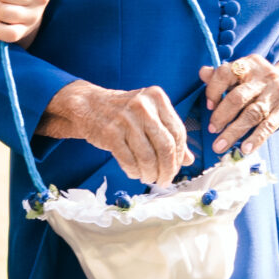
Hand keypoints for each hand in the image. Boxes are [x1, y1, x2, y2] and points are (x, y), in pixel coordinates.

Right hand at [37, 79, 190, 185]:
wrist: (89, 105)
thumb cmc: (124, 113)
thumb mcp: (150, 116)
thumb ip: (170, 135)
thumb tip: (190, 160)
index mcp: (157, 98)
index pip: (178, 132)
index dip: (180, 155)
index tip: (176, 168)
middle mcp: (143, 106)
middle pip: (165, 146)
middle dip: (168, 169)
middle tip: (165, 180)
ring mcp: (125, 119)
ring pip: (147, 157)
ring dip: (150, 173)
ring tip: (149, 178)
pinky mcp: (110, 133)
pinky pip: (128, 160)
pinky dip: (134, 171)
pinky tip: (135, 173)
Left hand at [199, 53, 278, 154]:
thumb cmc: (261, 81)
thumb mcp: (244, 73)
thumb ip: (222, 75)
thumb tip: (202, 73)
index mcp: (249, 65)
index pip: (226, 73)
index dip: (214, 90)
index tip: (209, 106)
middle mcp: (263, 77)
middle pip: (238, 97)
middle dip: (222, 115)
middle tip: (212, 130)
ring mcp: (275, 93)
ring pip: (252, 114)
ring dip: (234, 132)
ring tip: (219, 146)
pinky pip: (268, 126)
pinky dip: (256, 139)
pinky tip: (245, 150)